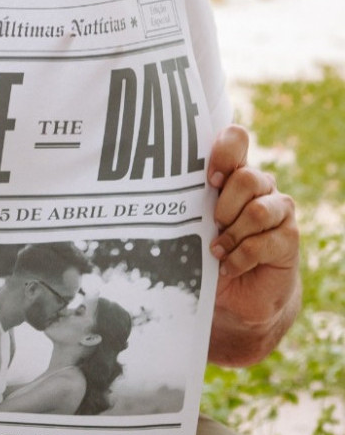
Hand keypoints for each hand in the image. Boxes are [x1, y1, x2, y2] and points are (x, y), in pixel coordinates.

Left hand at [207, 125, 299, 365]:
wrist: (236, 295)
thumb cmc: (205, 251)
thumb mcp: (189, 223)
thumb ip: (183, 202)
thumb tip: (145, 190)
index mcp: (232, 173)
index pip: (236, 139)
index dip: (224, 151)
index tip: (209, 177)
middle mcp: (259, 185)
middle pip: (247, 177)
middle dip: (224, 205)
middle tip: (212, 223)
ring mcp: (278, 210)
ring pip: (257, 209)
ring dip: (232, 234)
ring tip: (216, 248)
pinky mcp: (289, 237)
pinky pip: (264, 241)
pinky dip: (240, 257)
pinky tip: (228, 266)